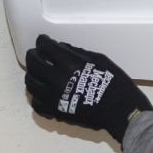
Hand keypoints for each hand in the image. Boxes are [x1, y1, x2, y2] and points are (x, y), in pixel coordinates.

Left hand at [24, 34, 152, 143]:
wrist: (121, 112)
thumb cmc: (116, 83)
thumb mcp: (101, 60)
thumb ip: (79, 53)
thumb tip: (62, 48)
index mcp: (70, 65)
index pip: (46, 48)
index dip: (43, 41)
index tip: (43, 40)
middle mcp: (56, 80)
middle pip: (33, 63)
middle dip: (33, 55)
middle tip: (37, 53)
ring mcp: (52, 98)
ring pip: (30, 83)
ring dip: (32, 74)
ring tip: (38, 72)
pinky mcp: (54, 112)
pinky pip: (36, 103)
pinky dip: (37, 95)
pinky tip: (43, 91)